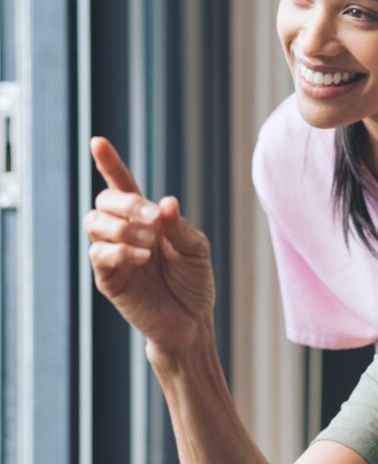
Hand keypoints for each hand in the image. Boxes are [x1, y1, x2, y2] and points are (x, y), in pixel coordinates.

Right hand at [84, 137, 215, 352]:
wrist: (192, 321)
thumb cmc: (194, 282)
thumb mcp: (197, 249)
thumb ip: (180, 227)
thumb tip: (166, 202)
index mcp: (145, 218)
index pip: (121, 184)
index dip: (109, 163)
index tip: (98, 142)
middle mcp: (124, 232)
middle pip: (104, 200)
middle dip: (126, 203)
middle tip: (154, 218)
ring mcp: (113, 255)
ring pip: (94, 224)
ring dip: (122, 225)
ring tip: (151, 241)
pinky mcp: (108, 279)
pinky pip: (99, 255)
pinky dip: (120, 250)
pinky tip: (143, 256)